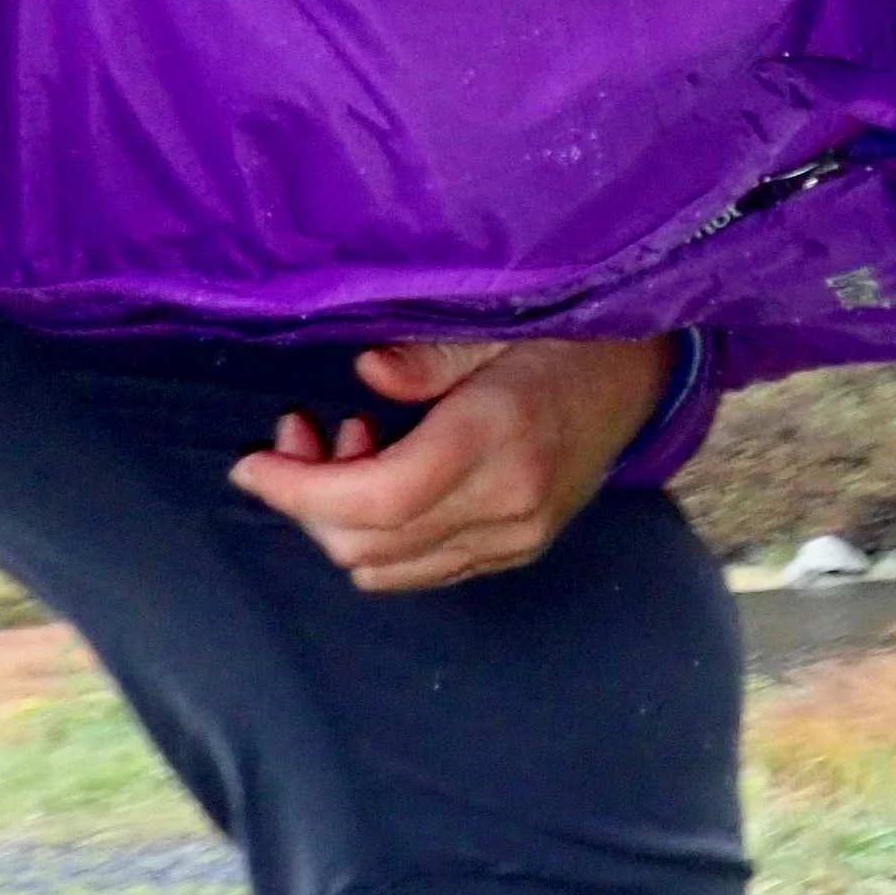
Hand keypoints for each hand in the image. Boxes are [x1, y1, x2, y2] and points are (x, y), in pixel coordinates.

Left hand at [228, 335, 676, 592]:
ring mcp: (515, 537)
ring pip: (386, 567)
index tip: (251, 463)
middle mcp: (507, 503)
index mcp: (498, 437)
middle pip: (369, 543)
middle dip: (308, 499)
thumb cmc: (566, 336)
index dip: (300, 491)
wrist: (645, 376)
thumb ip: (428, 356)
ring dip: (340, 521)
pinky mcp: (516, 551)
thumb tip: (365, 375)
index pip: (378, 499)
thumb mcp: (497, 325)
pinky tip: (385, 477)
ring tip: (348, 447)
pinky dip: (379, 538)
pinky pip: (421, 570)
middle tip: (299, 432)